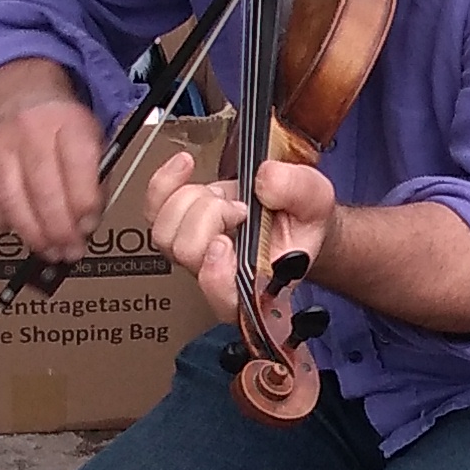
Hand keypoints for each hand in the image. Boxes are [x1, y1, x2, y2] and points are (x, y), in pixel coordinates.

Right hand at [0, 59, 101, 263]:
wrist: (18, 91)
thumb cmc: (60, 126)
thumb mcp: (91, 138)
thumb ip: (95, 179)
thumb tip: (86, 225)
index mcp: (68, 120)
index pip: (78, 166)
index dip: (84, 205)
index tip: (88, 228)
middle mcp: (29, 128)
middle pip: (43, 190)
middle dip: (58, 230)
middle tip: (68, 251)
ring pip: (11, 200)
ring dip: (31, 234)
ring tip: (47, 249)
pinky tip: (14, 226)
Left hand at [144, 139, 338, 330]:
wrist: (290, 213)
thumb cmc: (302, 219)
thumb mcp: (316, 200)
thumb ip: (298, 191)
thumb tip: (265, 180)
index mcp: (259, 284)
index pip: (227, 302)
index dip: (216, 278)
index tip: (224, 244)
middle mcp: (221, 276)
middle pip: (187, 253)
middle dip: (211, 216)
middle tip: (240, 207)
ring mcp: (196, 256)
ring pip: (166, 233)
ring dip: (193, 201)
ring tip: (224, 196)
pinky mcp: (179, 231)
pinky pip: (153, 210)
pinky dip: (165, 182)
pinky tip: (185, 166)